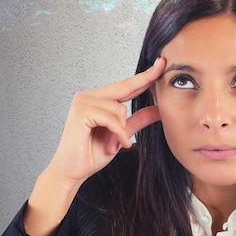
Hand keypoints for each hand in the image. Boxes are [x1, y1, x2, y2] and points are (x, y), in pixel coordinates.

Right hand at [24, 58, 164, 235]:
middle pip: (124, 87)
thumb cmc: (92, 153)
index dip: (144, 76)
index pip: (125, 85)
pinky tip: (114, 146)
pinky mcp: (81, 112)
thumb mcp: (122, 134)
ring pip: (119, 108)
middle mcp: (88, 96)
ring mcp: (82, 102)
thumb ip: (138, 120)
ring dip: (121, 131)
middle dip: (145, 80)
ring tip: (113, 145)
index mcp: (97, 98)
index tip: (161, 64)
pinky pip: (111, 119)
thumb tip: (158, 109)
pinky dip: (117, 134)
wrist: (73, 171)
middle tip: (162, 65)